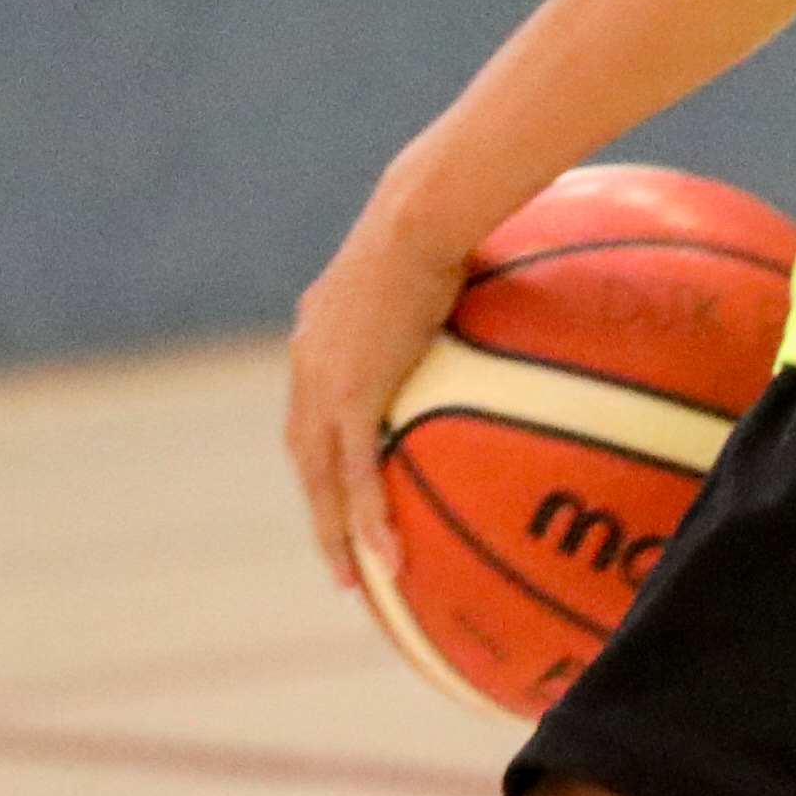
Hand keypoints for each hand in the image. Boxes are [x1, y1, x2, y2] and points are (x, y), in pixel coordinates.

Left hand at [284, 222, 457, 597]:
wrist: (417, 214)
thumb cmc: (438, 217)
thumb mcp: (429, 261)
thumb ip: (440, 290)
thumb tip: (490, 288)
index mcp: (318, 333)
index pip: (312, 410)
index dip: (322, 454)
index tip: (338, 490)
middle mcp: (308, 363)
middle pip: (305, 455)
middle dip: (320, 510)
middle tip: (339, 557)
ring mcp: (323, 383)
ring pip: (320, 478)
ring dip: (335, 532)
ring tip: (356, 580)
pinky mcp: (351, 395)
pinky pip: (354, 474)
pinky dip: (364, 519)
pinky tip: (384, 558)